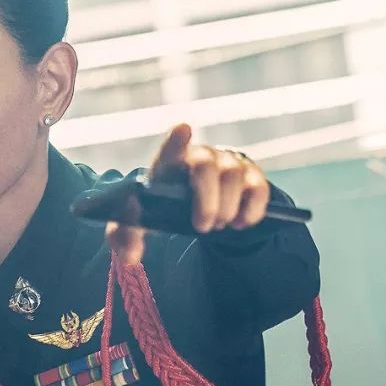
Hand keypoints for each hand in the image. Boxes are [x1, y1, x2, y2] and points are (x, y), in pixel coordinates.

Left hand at [107, 124, 270, 264]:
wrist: (196, 204)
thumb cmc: (163, 206)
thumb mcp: (141, 221)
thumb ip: (127, 236)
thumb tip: (130, 257)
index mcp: (168, 164)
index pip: (171, 148)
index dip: (177, 139)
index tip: (183, 129)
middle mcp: (200, 156)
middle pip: (207, 166)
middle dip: (207, 199)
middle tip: (203, 226)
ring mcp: (228, 162)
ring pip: (234, 175)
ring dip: (228, 205)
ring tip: (219, 226)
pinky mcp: (251, 175)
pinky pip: (258, 186)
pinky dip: (252, 208)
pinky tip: (242, 223)